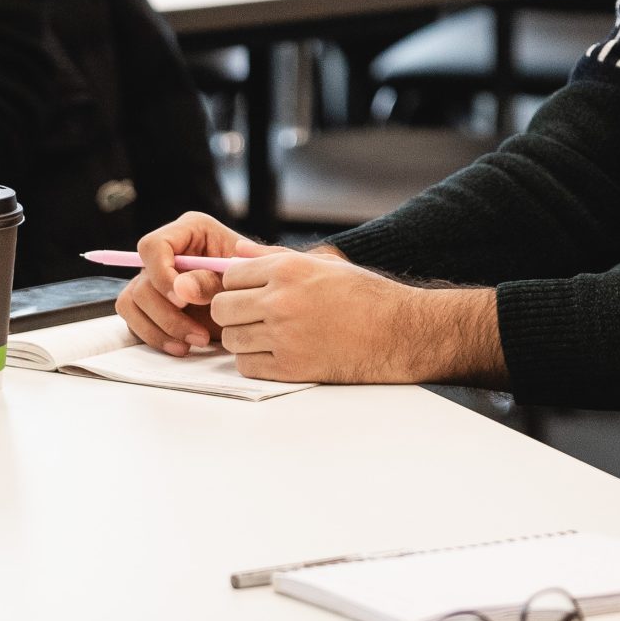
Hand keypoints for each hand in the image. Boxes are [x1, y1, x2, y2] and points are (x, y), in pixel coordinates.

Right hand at [115, 210, 269, 351]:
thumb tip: (179, 289)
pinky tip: (182, 347)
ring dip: (158, 330)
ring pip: (131, 304)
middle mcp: (166, 253)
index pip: (154, 246)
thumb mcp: (240, 278)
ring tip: (192, 344)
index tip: (182, 301)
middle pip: (142, 282)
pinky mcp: (149, 304)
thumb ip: (212, 280)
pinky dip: (154, 337)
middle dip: (167, 315)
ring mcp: (154, 279)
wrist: (259, 303)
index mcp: (189, 231)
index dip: (161, 274)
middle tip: (199, 336)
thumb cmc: (254, 282)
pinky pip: (134, 321)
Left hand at [207, 252, 500, 384]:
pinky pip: (246, 365)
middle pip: (222, 308)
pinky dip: (254, 360)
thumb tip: (237, 253)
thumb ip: (275, 256)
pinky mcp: (290, 367)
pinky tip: (274, 352)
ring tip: (265, 334)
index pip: (230, 275)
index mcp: (289, 269)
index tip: (248, 291)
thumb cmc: (365, 295)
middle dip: (232, 311)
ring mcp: (283, 336)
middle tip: (251, 315)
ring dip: (242, 337)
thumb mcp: (324, 263)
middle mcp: (281, 300)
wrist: (397, 332)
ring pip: (230, 339)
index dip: (236, 284)